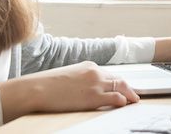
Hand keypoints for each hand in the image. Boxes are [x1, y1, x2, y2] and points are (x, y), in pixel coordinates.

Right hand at [0, 61, 138, 121]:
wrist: (36, 89)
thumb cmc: (45, 85)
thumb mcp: (67, 76)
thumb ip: (81, 79)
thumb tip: (86, 89)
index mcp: (88, 66)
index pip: (109, 74)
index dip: (118, 82)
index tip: (123, 87)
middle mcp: (95, 72)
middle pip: (119, 79)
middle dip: (128, 88)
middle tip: (133, 95)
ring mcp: (96, 84)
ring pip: (122, 87)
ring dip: (129, 94)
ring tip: (134, 101)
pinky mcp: (94, 97)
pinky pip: (116, 98)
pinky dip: (123, 101)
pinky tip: (125, 104)